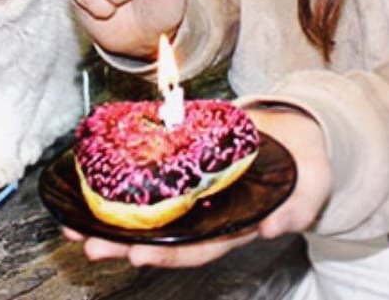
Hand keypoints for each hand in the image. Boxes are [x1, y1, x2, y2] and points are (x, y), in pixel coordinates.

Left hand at [64, 107, 332, 268]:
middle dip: (124, 244)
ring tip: (75, 224)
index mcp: (236, 224)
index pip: (198, 246)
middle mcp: (209, 214)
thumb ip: (299, 205)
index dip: (167, 253)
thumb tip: (274, 229)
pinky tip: (93, 182)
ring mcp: (195, 192)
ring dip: (111, 221)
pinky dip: (120, 183)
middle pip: (162, 237)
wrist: (298, 132)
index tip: (137, 255)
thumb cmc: (304, 162)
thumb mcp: (313, 181)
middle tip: (89, 244)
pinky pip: (149, 179)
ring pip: (149, 214)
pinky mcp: (185, 164)